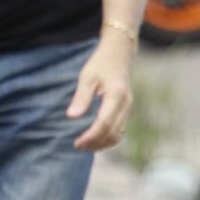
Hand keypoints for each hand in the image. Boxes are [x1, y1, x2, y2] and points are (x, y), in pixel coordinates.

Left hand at [68, 32, 136, 151]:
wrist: (119, 53)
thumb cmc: (101, 63)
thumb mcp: (87, 77)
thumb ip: (81, 97)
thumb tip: (72, 116)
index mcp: (116, 96)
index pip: (104, 123)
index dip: (90, 136)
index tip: (76, 142)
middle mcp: (126, 104)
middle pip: (113, 133)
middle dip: (95, 143)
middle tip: (77, 146)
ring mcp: (128, 108)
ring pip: (119, 134)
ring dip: (102, 144)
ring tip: (84, 145)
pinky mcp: (126, 109)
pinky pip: (120, 130)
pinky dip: (108, 138)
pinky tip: (94, 139)